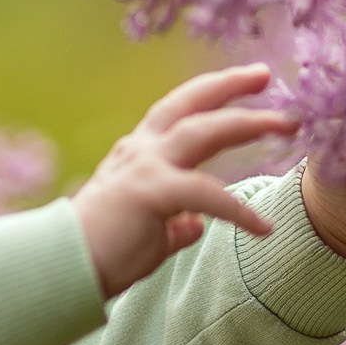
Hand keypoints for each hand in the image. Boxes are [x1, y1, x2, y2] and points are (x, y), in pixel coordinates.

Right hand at [71, 64, 298, 296]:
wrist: (59, 268)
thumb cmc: (99, 252)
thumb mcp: (145, 229)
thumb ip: (173, 223)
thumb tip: (196, 226)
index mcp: (138, 153)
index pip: (179, 111)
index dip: (212, 93)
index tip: (247, 81)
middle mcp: (141, 150)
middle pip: (193, 104)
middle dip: (232, 86)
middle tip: (267, 76)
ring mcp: (144, 167)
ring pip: (204, 131)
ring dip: (248, 123)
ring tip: (286, 124)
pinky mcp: (150, 193)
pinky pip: (206, 195)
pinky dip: (238, 210)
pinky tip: (263, 227)